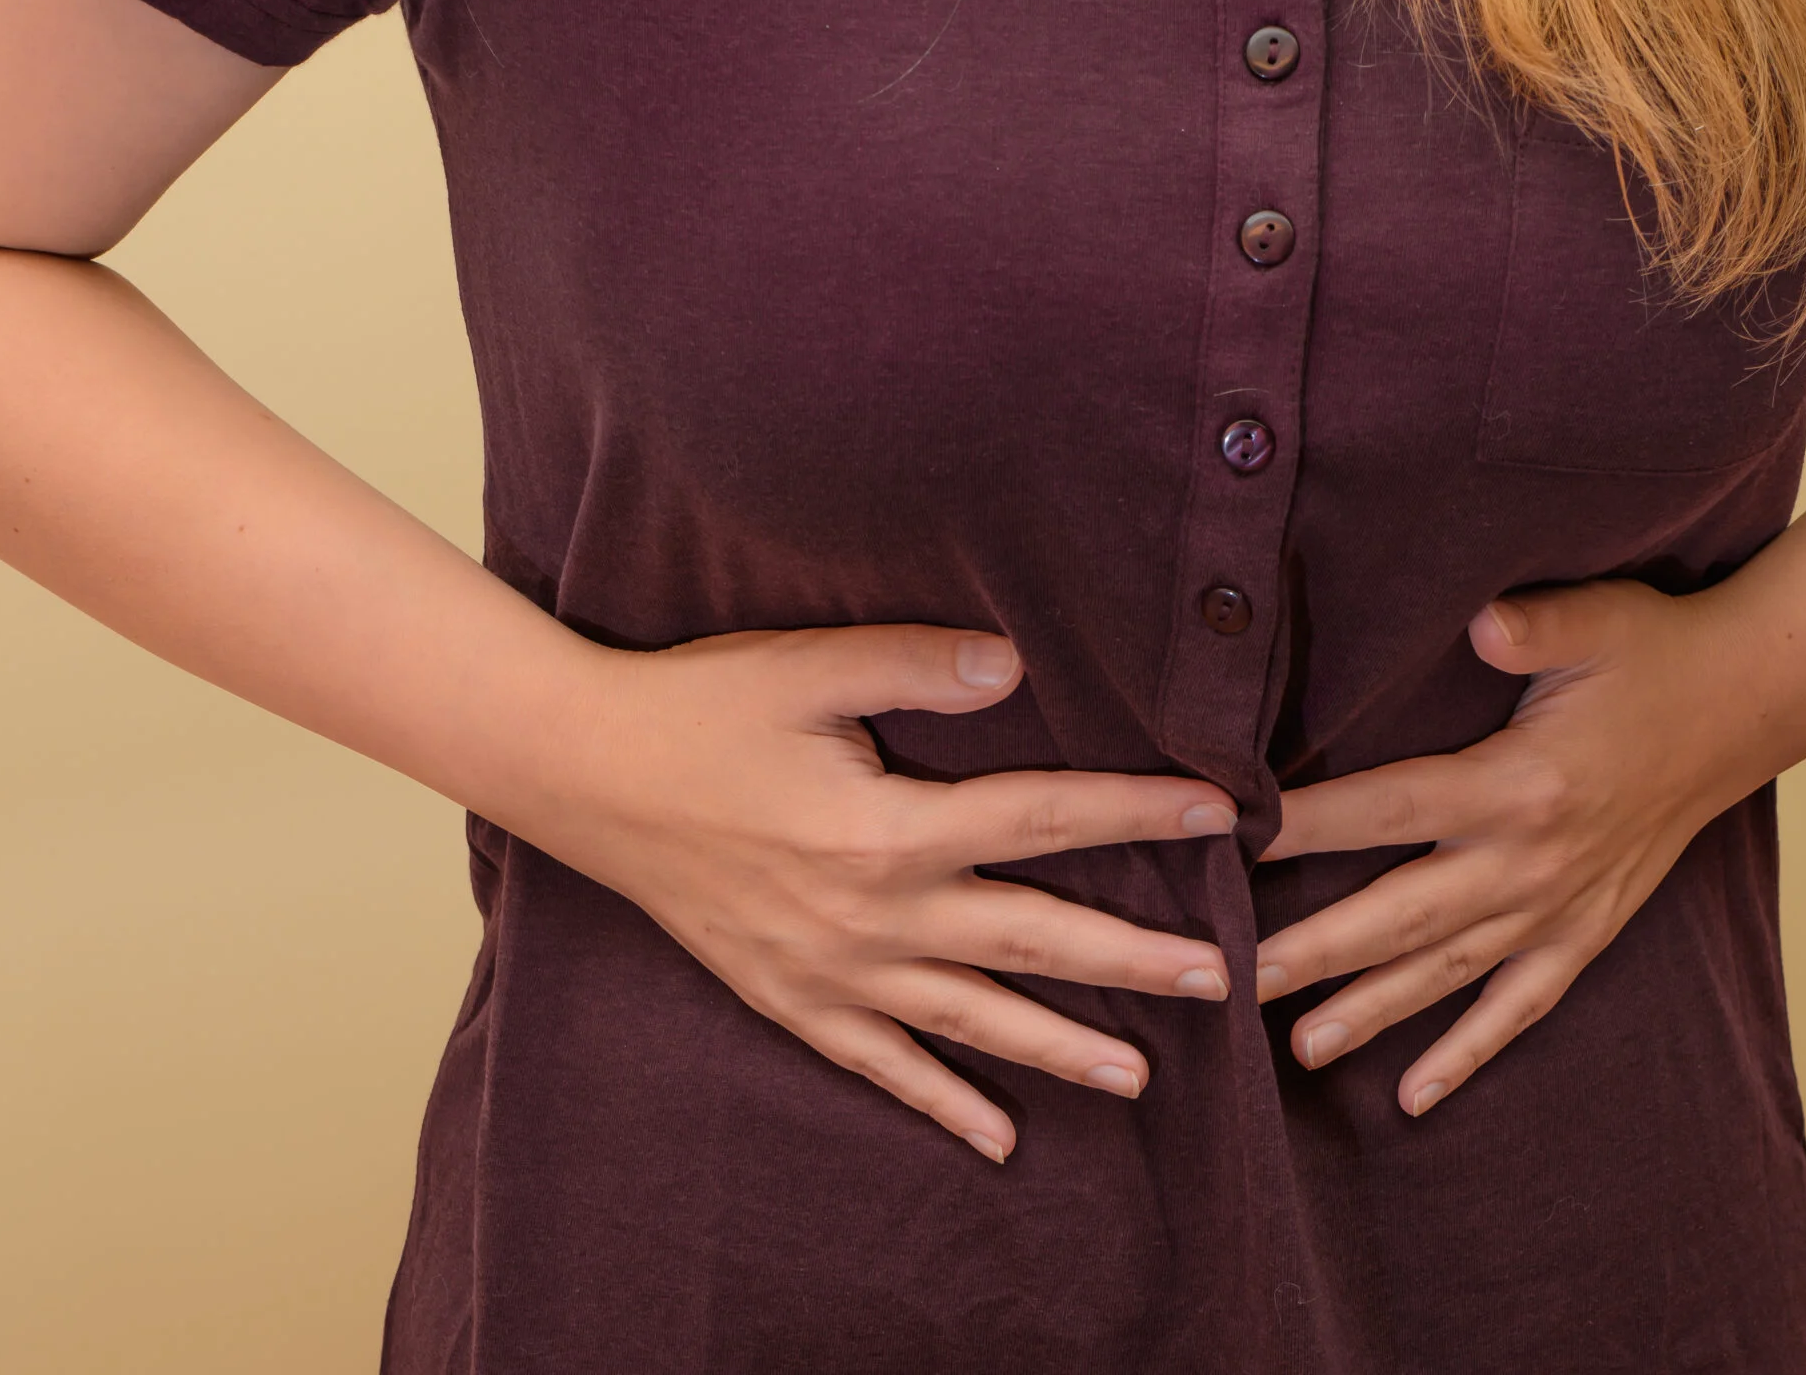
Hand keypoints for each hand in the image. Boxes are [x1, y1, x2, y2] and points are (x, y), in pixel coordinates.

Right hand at [513, 625, 1240, 1163]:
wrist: (582, 775)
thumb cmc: (698, 710)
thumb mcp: (805, 669)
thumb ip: (916, 665)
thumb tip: (1015, 665)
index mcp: (892, 828)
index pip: (1047, 819)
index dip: (1139, 815)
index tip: (1222, 818)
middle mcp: (875, 916)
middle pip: (1035, 939)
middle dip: (1135, 960)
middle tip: (1223, 980)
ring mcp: (833, 972)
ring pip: (974, 1019)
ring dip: (1062, 1048)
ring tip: (1141, 1077)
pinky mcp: (791, 1001)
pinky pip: (882, 1066)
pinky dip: (942, 1103)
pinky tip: (999, 1139)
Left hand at [1255, 580, 1774, 1115]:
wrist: (1744, 708)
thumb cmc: (1653, 655)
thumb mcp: (1598, 619)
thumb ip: (1533, 625)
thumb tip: (1479, 623)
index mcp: (1518, 784)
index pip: (1389, 806)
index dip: (1308, 823)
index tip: (1232, 838)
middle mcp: (1531, 861)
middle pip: (1402, 914)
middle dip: (1315, 950)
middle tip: (1236, 981)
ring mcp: (1558, 908)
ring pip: (1448, 973)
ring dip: (1372, 1012)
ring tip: (1299, 1048)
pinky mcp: (1585, 933)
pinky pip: (1519, 1008)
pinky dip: (1468, 1054)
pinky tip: (1415, 1098)